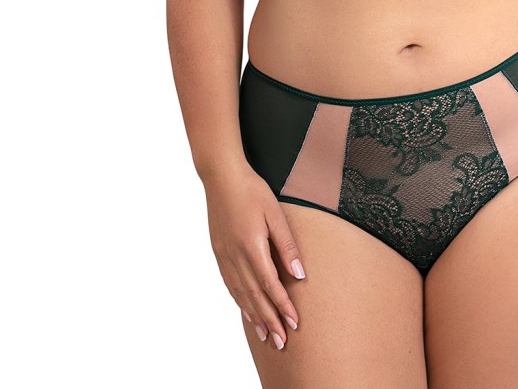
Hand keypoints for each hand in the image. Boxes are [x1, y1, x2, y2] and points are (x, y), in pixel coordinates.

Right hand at [203, 164, 305, 349]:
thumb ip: (286, 245)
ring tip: (266, 334)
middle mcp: (235, 256)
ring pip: (240, 294)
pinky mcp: (218, 252)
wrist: (222, 177)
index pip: (270, 285)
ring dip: (254, 316)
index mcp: (252, 246)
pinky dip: (240, 301)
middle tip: (282, 341)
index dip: (282, 306)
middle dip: (270, 320)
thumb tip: (299, 274)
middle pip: (254, 296)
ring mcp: (224, 256)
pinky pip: (230, 284)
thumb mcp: (275, 214)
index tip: (294, 323)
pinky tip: (247, 310)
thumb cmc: (252, 191)